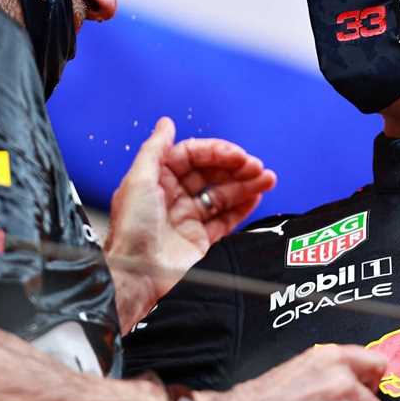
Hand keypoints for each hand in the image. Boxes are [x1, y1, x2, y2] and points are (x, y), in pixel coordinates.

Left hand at [106, 118, 275, 328]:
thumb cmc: (132, 231)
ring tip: (267, 179)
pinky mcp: (202, 241)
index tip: (237, 155)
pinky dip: (244, 206)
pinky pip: (227, 219)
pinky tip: (258, 196)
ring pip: (223, 195)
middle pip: (211, 174)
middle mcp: (173, 198)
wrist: (136, 277)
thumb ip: (154, 149)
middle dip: (236, 167)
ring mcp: (189, 220)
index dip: (216, 152)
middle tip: (257, 167)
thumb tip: (166, 123)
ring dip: (246, 184)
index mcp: (157, 180)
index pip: (193, 156)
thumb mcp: (138, 181)